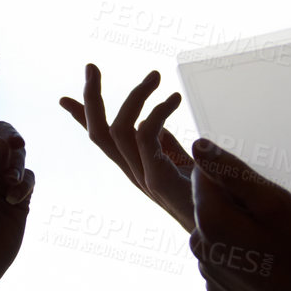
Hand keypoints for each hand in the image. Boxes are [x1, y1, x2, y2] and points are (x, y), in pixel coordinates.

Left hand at [0, 52, 34, 290]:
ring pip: (21, 153)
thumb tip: (8, 141)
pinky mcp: (19, 196)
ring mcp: (0, 179)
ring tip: (10, 191)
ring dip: (19, 168)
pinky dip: (26, 184)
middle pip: (6, 130)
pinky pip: (32, 175)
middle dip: (12, 144)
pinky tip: (16, 201)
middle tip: (10, 159)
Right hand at [59, 63, 196, 231]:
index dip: (82, 118)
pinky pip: (145, 136)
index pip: (102, 140)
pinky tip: (174, 99)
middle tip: (91, 66)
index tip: (63, 99)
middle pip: (98, 134)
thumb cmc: (210, 194)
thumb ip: (164, 144)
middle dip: (91, 99)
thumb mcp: (182, 163)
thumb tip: (150, 123)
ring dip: (134, 96)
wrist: (227, 224)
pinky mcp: (160, 179)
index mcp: (135, 167)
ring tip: (156, 75)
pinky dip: (157, 111)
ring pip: (117, 130)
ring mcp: (144, 178)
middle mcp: (134, 173)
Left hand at [188, 138, 290, 290]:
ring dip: (236, 229)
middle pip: (209, 205)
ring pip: (215, 232)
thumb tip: (198, 144)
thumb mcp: (273, 200)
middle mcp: (198, 247)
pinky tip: (266, 265)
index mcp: (209, 219)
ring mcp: (206, 272)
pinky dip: (238, 256)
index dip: (233, 176)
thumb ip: (231, 170)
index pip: (203, 174)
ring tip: (272, 244)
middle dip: (235, 203)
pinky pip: (221, 259)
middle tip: (273, 220)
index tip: (260, 190)